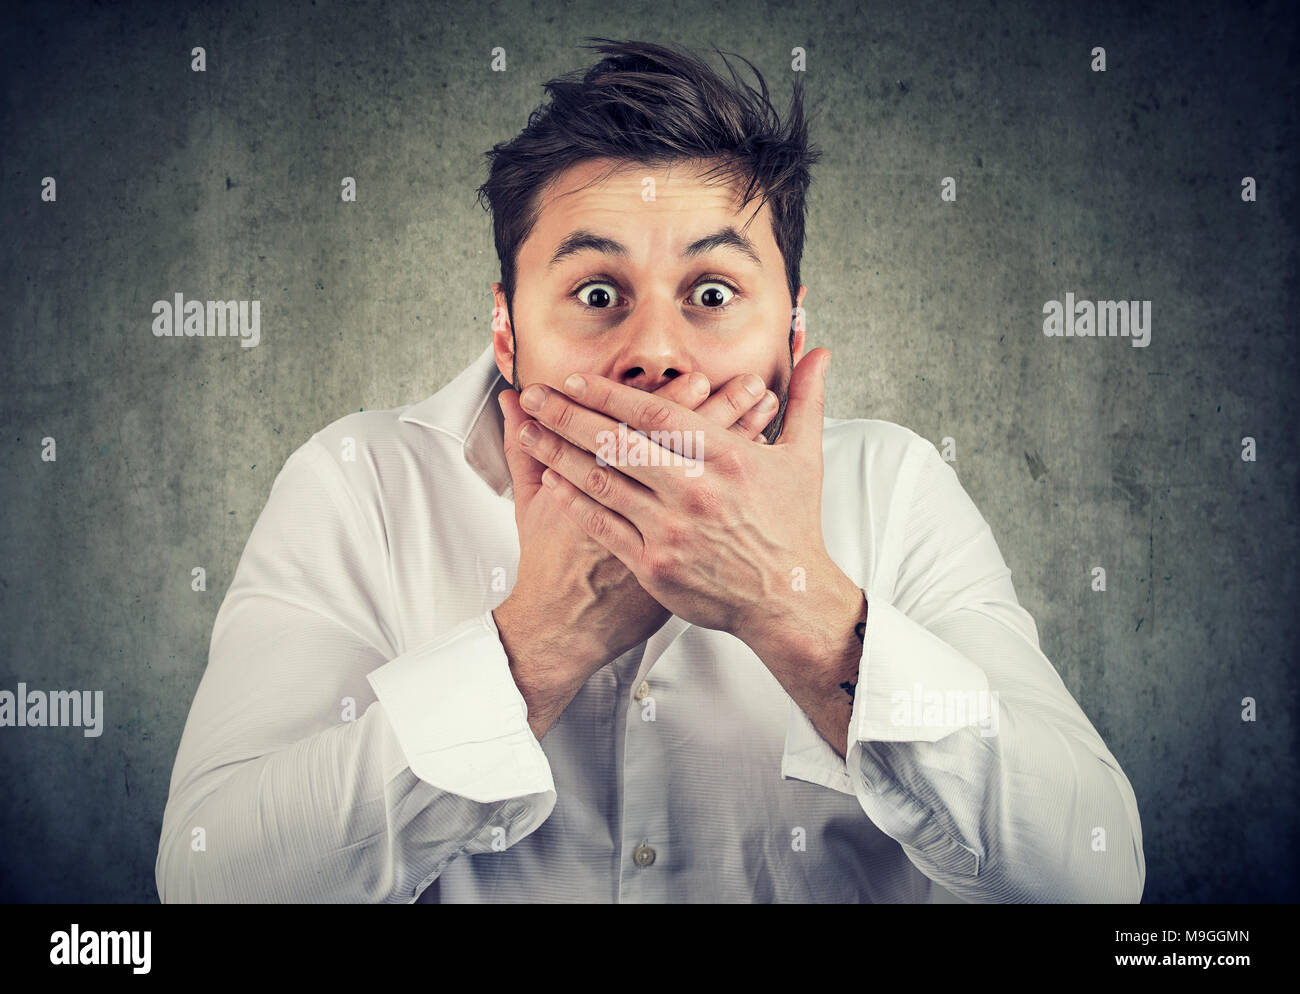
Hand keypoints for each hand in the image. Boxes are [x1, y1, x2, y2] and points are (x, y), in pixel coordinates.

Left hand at [517, 348, 856, 670]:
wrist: (788, 599)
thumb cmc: (794, 527)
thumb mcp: (805, 457)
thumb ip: (806, 399)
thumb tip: (819, 351)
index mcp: (727, 455)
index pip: (654, 412)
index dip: (609, 393)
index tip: (575, 379)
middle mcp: (694, 490)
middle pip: (615, 442)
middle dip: (567, 415)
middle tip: (533, 395)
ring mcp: (671, 530)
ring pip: (601, 482)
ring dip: (558, 454)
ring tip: (528, 433)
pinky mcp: (654, 566)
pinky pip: (603, 526)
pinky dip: (574, 502)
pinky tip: (551, 482)